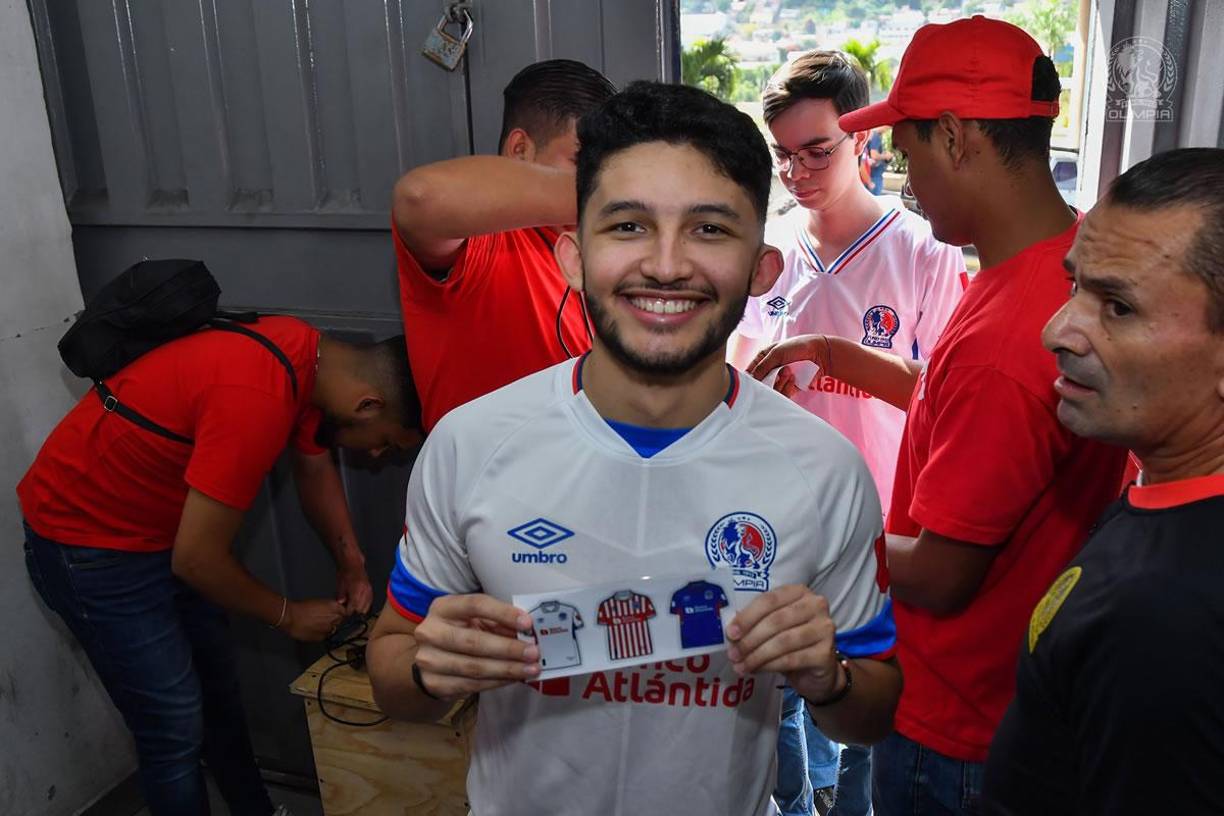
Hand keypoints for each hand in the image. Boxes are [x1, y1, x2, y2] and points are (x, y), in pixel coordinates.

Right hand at [281, 598, 345, 641]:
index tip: (338, 612)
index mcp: (334, 607)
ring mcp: (328, 629)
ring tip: (319, 624)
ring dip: (329, 626)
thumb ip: (330, 606)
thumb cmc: (302, 607)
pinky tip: (314, 629)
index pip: (345, 611)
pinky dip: (322, 633)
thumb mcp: (319, 602)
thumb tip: (335, 608)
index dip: (341, 612)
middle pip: (340, 620)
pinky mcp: (322, 637)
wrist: (291, 617)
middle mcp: (334, 618)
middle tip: (326, 618)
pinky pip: (326, 635)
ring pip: (333, 628)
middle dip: (336, 619)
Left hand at [336, 563, 372, 614]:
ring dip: (361, 610)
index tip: (345, 614)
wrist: (353, 564)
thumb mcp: (340, 585)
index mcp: (356, 589)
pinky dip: (365, 605)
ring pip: (367, 606)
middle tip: (349, 613)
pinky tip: (361, 606)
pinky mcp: (371, 590)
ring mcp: (369, 590)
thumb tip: (341, 604)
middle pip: (361, 608)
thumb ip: (341, 596)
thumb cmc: (346, 573)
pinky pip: (370, 601)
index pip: (354, 606)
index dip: (349, 612)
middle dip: (355, 612)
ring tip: (354, 611)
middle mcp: (364, 590)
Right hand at [411, 594, 539, 700]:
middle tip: (533, 652)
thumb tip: (527, 632)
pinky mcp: (433, 683)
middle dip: (508, 649)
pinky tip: (513, 678)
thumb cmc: (460, 632)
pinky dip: (496, 682)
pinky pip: (471, 685)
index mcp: (443, 608)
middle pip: (474, 641)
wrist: (430, 659)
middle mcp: (430, 632)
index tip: (527, 623)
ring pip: (474, 667)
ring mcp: (428, 660)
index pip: (475, 605)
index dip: (503, 613)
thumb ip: (498, 623)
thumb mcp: (475, 620)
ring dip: (507, 669)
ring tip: (530, 668)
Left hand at [725, 584, 843, 702]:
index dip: (747, 617)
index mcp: (798, 592)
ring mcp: (824, 628)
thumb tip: (731, 632)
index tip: (730, 633)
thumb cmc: (790, 643)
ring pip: (783, 641)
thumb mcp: (772, 627)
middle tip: (733, 654)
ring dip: (757, 655)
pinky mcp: (826, 652)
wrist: (816, 671)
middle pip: (775, 621)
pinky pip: (792, 659)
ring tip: (741, 666)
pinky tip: (757, 670)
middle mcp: (815, 605)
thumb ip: (755, 623)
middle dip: (750, 639)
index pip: (769, 600)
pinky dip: (770, 665)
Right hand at [747, 335, 830, 397]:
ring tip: (788, 373)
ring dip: (779, 383)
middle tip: (776, 375)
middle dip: (767, 381)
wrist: (820, 353)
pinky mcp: (789, 388)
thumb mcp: (776, 353)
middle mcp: (770, 370)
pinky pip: (782, 395)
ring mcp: (779, 380)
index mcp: (763, 359)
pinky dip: (786, 388)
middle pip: (759, 384)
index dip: (749, 378)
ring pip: (771, 391)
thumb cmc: (797, 347)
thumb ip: (762, 366)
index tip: (752, 381)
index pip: (750, 371)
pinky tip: (793, 379)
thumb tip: (751, 379)